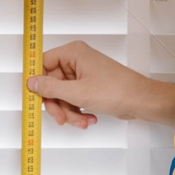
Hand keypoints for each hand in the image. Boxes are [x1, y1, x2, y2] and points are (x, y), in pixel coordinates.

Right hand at [26, 40, 174, 126]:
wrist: (141, 101)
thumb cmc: (118, 90)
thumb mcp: (78, 93)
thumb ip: (51, 88)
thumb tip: (32, 83)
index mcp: (73, 53)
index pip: (43, 63)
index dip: (38, 82)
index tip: (34, 97)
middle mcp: (77, 61)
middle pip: (52, 84)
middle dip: (57, 105)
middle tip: (61, 118)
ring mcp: (83, 74)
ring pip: (62, 95)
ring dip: (69, 112)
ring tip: (81, 121)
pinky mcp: (89, 86)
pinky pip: (73, 100)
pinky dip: (78, 111)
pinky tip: (88, 118)